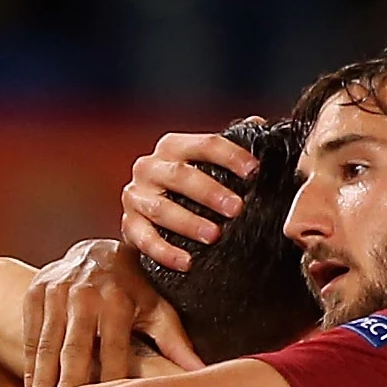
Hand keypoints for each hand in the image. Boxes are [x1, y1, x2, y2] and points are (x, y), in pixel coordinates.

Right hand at [25, 240, 203, 386]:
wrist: (93, 250)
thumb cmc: (133, 288)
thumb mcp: (156, 307)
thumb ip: (175, 341)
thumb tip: (202, 373)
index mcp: (118, 300)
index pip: (113, 351)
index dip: (108, 384)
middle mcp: (85, 294)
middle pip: (74, 350)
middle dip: (68, 385)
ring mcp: (56, 292)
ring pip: (47, 344)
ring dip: (44, 380)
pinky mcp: (35, 293)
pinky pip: (31, 335)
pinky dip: (30, 364)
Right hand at [119, 128, 261, 273]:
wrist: (148, 213)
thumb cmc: (187, 186)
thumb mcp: (205, 163)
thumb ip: (229, 147)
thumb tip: (258, 123)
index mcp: (172, 147)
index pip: (204, 144)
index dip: (231, 155)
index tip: (254, 171)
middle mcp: (149, 167)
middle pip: (181, 176)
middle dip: (210, 192)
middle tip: (236, 208)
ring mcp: (136, 196)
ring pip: (162, 209)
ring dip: (189, 223)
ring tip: (214, 235)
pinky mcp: (129, 225)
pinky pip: (145, 240)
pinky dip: (165, 252)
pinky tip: (186, 263)